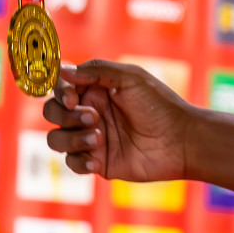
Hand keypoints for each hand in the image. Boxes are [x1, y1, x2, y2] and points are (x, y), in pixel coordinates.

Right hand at [41, 60, 197, 181]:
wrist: (181, 141)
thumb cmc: (159, 105)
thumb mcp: (129, 78)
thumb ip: (95, 71)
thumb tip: (62, 70)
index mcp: (94, 90)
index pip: (60, 87)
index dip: (59, 92)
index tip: (72, 98)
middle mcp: (89, 113)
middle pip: (52, 113)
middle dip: (65, 116)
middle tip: (94, 119)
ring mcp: (91, 138)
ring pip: (57, 139)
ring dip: (71, 138)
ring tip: (99, 139)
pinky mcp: (98, 162)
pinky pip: (72, 163)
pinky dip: (78, 161)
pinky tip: (96, 158)